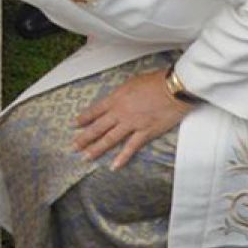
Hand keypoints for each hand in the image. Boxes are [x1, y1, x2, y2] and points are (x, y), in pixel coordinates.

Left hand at [73, 71, 190, 169]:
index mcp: (116, 99)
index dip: (83, 119)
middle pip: (98, 128)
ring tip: (85, 158)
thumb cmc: (155, 81)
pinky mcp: (145, 133)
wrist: (174, 88)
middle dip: (83, 138)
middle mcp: (120, 112)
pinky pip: (131, 147)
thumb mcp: (131, 83)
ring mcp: (132, 124)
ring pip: (110, 139)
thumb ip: (120, 94)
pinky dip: (122, 158)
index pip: (94, 111)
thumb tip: (114, 100)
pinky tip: (113, 166)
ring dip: (96, 149)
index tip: (73, 125)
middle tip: (72, 147)